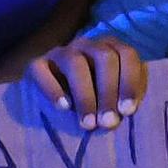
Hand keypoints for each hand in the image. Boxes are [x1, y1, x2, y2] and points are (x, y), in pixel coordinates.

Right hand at [28, 37, 148, 131]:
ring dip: (85, 95)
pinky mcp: (37, 64)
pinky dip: (54, 90)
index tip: (127, 111)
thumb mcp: (113, 100)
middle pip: (104, 57)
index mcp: (111, 49)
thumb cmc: (93, 101)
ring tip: (87, 123)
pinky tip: (63, 108)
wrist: (56, 100)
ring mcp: (62, 52)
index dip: (130, 82)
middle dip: (108, 91)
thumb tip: (122, 112)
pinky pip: (42, 70)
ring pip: (76, 63)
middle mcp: (88, 45)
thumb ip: (122, 102)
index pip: (127, 55)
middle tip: (107, 122)